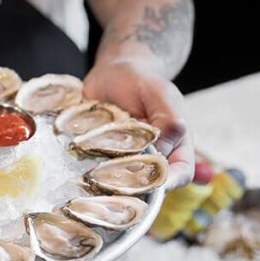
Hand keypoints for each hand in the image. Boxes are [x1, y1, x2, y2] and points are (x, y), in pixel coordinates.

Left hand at [82, 58, 193, 188]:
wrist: (112, 72)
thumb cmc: (142, 81)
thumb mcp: (161, 95)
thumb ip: (169, 121)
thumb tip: (162, 152)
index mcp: (175, 146)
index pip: (180, 174)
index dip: (169, 183)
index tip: (153, 185)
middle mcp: (151, 158)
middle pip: (149, 185)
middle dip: (134, 187)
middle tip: (116, 180)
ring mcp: (125, 160)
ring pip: (121, 182)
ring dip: (109, 180)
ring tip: (94, 172)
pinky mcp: (102, 157)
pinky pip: (97, 171)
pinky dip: (88, 168)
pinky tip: (79, 160)